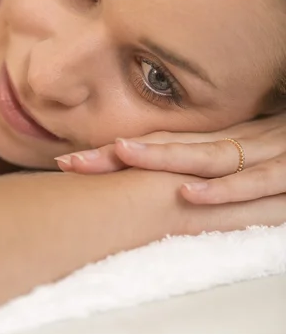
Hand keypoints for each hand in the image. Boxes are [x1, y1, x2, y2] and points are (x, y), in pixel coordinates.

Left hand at [55, 114, 285, 204]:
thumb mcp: (253, 154)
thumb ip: (218, 161)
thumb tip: (175, 181)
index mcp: (225, 139)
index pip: (164, 142)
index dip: (118, 152)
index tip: (72, 159)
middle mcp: (239, 141)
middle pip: (173, 145)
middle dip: (119, 154)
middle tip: (69, 161)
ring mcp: (266, 152)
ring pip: (210, 155)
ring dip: (163, 157)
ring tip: (118, 155)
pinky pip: (259, 180)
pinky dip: (226, 189)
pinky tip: (190, 194)